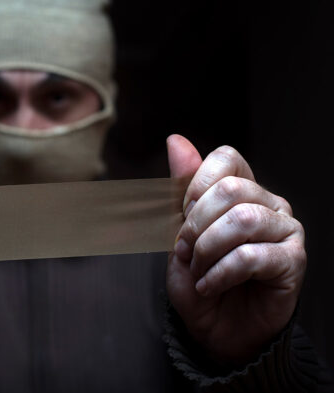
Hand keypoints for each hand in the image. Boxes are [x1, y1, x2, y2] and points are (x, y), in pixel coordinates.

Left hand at [166, 134, 305, 364]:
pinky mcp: (293, 261)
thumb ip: (180, 188)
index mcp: (241, 191)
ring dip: (207, 251)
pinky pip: (251, 256)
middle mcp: (268, 204)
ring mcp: (284, 230)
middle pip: (230, 190)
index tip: (182, 217)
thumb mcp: (178, 232)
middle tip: (186, 252)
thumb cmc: (199, 279)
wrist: (216, 328)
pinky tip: (210, 286)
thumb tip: (175, 140)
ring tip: (199, 271)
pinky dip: (219, 274)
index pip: (226, 158)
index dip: (195, 186)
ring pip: (242, 220)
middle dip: (195, 225)